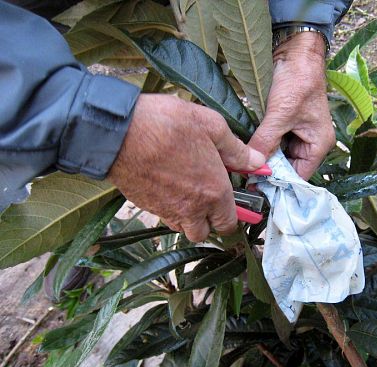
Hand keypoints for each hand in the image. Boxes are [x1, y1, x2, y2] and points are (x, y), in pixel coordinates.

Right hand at [108, 94, 264, 241]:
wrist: (117, 132)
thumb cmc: (167, 124)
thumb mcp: (211, 126)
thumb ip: (237, 150)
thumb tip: (258, 162)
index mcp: (213, 192)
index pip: (229, 222)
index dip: (235, 214)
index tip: (236, 204)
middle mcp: (191, 208)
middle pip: (205, 232)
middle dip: (211, 220)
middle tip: (211, 197)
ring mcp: (165, 210)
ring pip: (183, 228)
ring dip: (190, 217)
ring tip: (189, 191)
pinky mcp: (144, 206)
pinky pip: (163, 216)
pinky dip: (169, 208)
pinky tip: (168, 185)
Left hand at [249, 32, 334, 179]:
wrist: (295, 54)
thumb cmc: (298, 82)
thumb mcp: (280, 114)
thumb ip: (266, 141)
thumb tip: (251, 164)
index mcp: (318, 145)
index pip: (299, 175)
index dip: (280, 183)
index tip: (258, 187)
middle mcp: (309, 143)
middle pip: (288, 167)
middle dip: (269, 170)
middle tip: (246, 177)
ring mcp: (297, 134)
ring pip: (278, 155)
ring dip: (264, 158)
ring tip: (244, 165)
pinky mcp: (285, 125)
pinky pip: (273, 142)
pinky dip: (262, 146)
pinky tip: (248, 149)